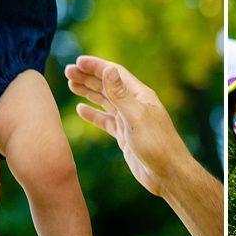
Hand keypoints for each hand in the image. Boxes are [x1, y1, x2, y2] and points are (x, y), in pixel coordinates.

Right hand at [65, 56, 186, 196]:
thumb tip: (108, 69)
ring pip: (105, 101)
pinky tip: (80, 109)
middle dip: (88, 77)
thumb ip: (120, 95)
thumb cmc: (157, 144)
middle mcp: (134, 104)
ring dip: (88, 92)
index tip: (78, 61)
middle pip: (107, 85)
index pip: (114, 74)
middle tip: (68, 71)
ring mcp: (129, 120)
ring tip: (71, 84)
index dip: (96, 66)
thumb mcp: (136, 117)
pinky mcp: (124, 135)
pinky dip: (92, 114)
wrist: (167, 174)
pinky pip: (105, 120)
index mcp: (140, 95)